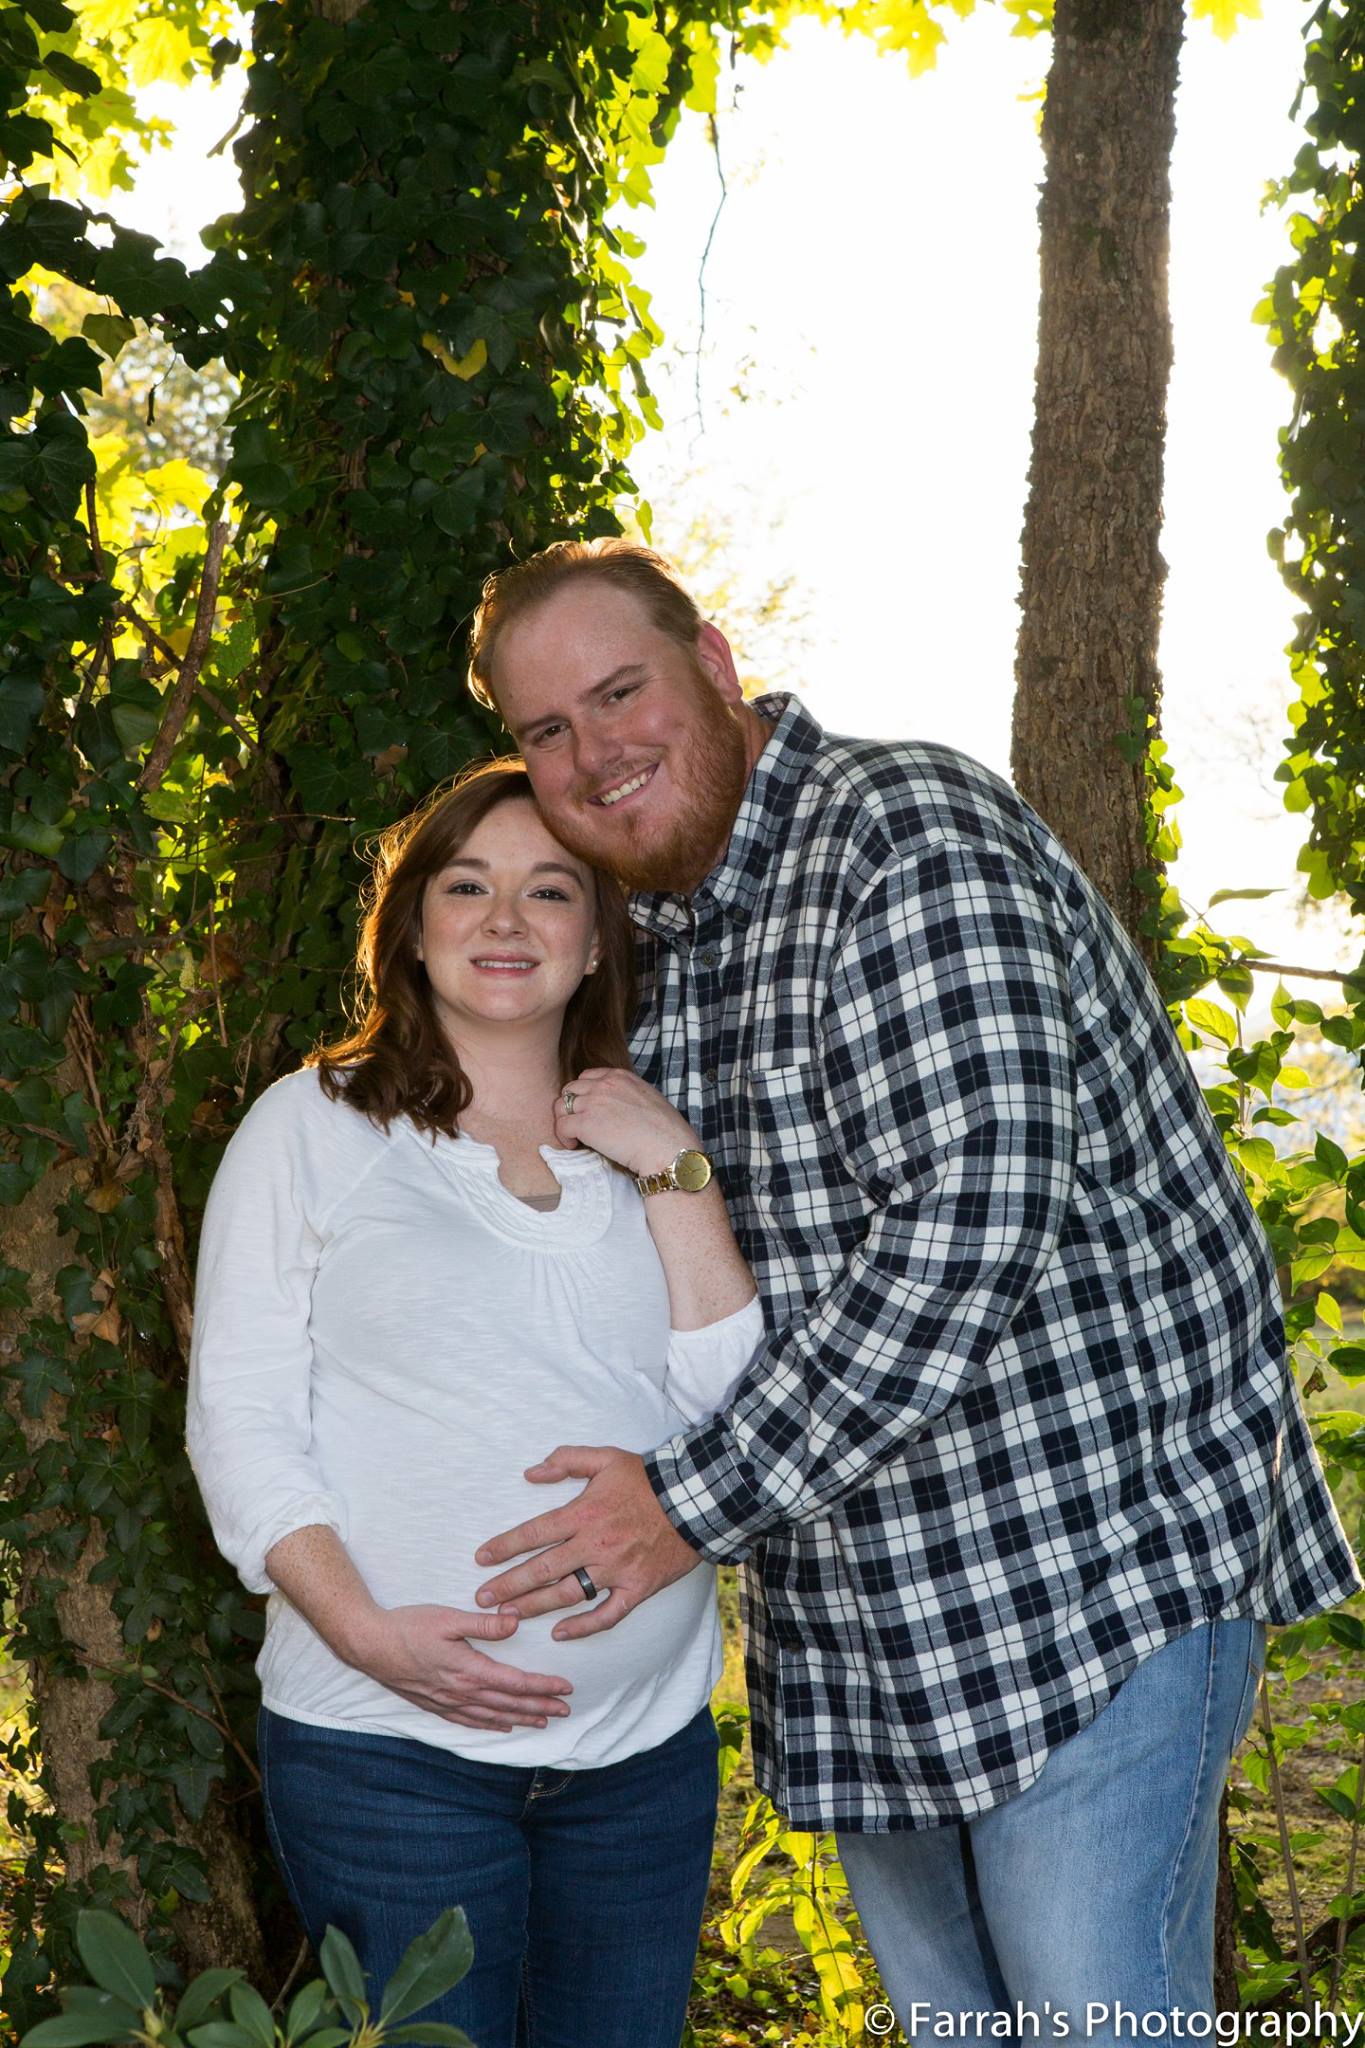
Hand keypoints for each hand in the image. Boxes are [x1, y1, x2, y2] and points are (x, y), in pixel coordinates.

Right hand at [349, 1604, 573, 1731]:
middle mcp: (461, 1692)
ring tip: (542, 1721)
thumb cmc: (408, 1626)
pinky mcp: (434, 1704)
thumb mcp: (448, 1618)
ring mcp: (447, 1701)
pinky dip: (489, 1725)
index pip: (515, 1683)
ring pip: (492, 1716)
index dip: (543, 1687)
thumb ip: (484, 1624)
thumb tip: (515, 1621)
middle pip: (509, 1704)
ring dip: (520, 1718)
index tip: (566, 1689)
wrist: (370, 1645)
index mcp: (469, 1670)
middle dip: (540, 1707)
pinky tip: (500, 1726)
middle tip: (565, 1710)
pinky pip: (468, 1721)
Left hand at [474, 1446, 701, 1640]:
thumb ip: (566, 1460)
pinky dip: (582, 1627)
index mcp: (583, 1513)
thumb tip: (530, 1472)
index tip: (481, 1559)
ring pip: (566, 1594)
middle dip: (508, 1585)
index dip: (504, 1547)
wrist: (695, 1501)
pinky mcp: (636, 1589)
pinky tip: (559, 1633)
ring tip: (508, 1617)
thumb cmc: (647, 1479)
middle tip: (482, 1598)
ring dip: (533, 1607)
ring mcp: (615, 1570)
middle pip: (542, 1569)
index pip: (534, 1533)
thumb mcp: (605, 1457)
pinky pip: (606, 1615)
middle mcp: (594, 1545)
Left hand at [555, 1068, 697, 1178]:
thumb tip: (618, 1107)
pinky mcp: (585, 1124)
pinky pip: (561, 1126)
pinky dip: (564, 1137)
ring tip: (575, 1136)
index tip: (589, 1110)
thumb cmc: (665, 1130)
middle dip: (572, 1107)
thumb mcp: (648, 1098)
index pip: (587, 1077)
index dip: (585, 1095)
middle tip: (579, 1124)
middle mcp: (603, 1085)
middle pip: (570, 1089)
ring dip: (565, 1120)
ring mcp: (592, 1103)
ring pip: (561, 1106)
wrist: (667, 1147)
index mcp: (619, 1076)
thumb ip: (628, 1095)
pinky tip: (574, 1145)